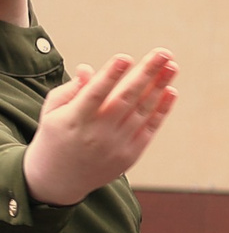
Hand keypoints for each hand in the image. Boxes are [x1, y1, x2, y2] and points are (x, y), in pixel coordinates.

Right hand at [21, 49, 178, 205]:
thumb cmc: (56, 135)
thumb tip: (88, 70)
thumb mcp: (53, 112)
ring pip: (142, 111)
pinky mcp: (131, 154)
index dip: (110, 76)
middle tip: (163, 52)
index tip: (125, 57)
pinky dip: (162, 109)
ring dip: (160, 87)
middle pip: (125, 99)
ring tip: (172, 65)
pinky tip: (171, 90)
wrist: (60, 179)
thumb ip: (70, 90)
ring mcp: (116, 145)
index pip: (94, 94)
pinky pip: (150, 128)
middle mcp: (97, 134)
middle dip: (146, 73)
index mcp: (73, 120)